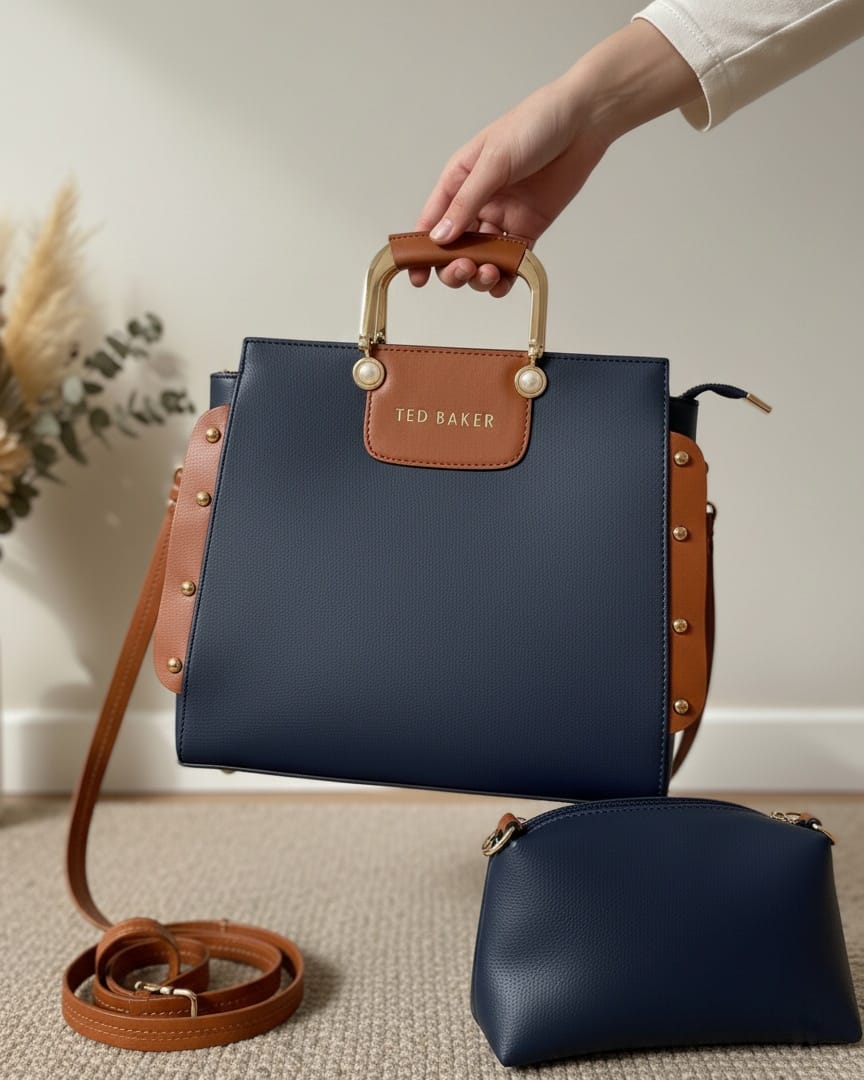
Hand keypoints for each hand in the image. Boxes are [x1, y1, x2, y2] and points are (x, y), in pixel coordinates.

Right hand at [410, 21, 701, 295]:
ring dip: (478, 274)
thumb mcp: (494, 160)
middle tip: (463, 269)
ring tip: (487, 273)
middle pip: (454, 248)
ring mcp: (503, 218)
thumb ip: (467, 201)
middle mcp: (477, 203)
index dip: (420, 251)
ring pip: (481, 259)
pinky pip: (511, 261)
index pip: (432, 222)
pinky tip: (503, 281)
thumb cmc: (535, 125)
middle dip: (452, 266)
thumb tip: (440, 237)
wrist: (583, 121)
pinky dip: (505, 276)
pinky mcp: (528, 229)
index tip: (416, 276)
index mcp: (459, 181)